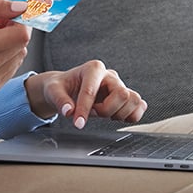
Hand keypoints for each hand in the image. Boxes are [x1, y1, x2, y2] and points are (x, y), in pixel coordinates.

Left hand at [24, 60, 147, 127]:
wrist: (66, 88)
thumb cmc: (61, 87)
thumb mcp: (53, 91)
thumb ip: (60, 101)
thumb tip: (69, 111)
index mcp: (92, 68)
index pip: (93, 90)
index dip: (85, 109)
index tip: (78, 123)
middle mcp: (109, 75)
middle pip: (122, 94)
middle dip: (107, 109)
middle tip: (93, 112)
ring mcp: (119, 85)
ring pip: (134, 100)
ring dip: (119, 113)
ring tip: (103, 112)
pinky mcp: (125, 96)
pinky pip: (140, 106)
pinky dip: (130, 115)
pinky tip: (114, 115)